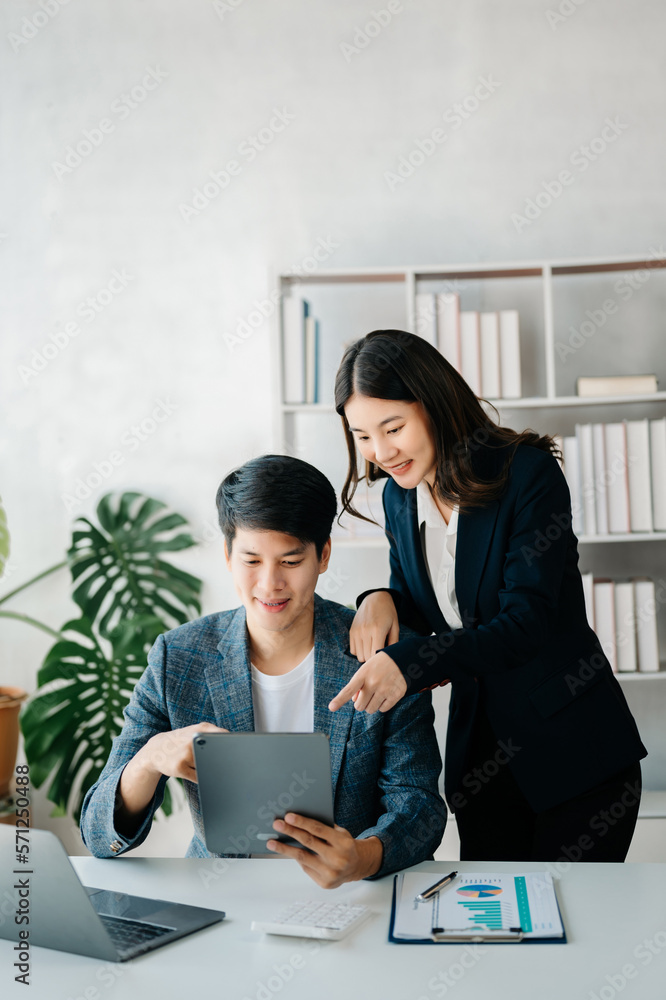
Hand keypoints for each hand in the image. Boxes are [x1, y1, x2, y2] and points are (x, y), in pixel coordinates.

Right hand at [118, 722, 227, 821]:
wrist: (156, 749)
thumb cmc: (182, 740)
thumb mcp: (196, 731)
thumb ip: (214, 735)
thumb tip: (235, 748)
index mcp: (201, 729)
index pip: (224, 737)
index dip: (233, 745)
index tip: (240, 752)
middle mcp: (193, 740)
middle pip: (217, 755)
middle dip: (222, 760)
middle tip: (227, 764)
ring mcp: (186, 754)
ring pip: (208, 767)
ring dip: (208, 769)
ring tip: (197, 763)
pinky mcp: (179, 768)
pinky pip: (198, 777)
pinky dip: (200, 777)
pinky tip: (193, 771)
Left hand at [266, 812, 382, 887]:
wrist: (357, 866)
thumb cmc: (344, 845)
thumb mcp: (340, 832)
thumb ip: (324, 828)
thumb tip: (298, 821)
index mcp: (342, 842)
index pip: (318, 830)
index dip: (302, 822)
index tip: (288, 816)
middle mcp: (337, 858)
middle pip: (308, 842)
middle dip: (290, 832)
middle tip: (277, 825)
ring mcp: (331, 872)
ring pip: (302, 858)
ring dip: (285, 849)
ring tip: (272, 842)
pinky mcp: (324, 883)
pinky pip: (306, 868)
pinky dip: (297, 858)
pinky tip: (288, 852)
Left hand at [328, 651, 406, 713]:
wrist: (401, 659)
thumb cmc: (379, 666)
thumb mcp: (365, 670)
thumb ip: (357, 685)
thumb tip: (355, 701)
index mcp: (363, 674)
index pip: (349, 690)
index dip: (339, 700)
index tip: (331, 707)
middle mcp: (373, 682)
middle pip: (359, 706)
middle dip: (361, 703)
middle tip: (366, 696)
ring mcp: (385, 689)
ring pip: (371, 710)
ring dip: (371, 705)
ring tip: (376, 693)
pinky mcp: (396, 695)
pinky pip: (383, 709)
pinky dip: (382, 705)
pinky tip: (386, 694)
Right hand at [350, 592, 399, 662]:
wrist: (375, 598)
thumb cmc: (388, 612)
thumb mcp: (395, 626)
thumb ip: (394, 643)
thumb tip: (390, 658)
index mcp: (377, 630)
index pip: (375, 655)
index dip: (380, 658)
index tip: (385, 656)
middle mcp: (365, 631)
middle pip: (366, 657)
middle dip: (374, 658)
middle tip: (380, 653)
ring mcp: (356, 631)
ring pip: (359, 656)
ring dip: (366, 655)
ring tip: (373, 648)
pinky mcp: (351, 631)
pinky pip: (352, 650)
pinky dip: (359, 651)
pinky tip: (366, 645)